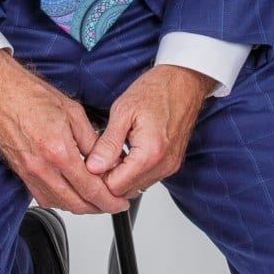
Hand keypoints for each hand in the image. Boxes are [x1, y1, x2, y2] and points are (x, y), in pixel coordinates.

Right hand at [0, 51, 129, 213]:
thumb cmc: (29, 95)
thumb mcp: (73, 112)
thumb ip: (91, 140)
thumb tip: (105, 160)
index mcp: (58, 151)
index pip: (90, 188)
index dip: (109, 200)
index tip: (120, 201)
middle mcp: (42, 167)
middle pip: (76, 203)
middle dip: (99, 208)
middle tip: (112, 203)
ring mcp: (28, 173)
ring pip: (60, 204)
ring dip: (80, 206)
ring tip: (95, 199)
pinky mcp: (20, 173)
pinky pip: (43, 197)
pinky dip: (61, 200)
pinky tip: (70, 192)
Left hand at [83, 64, 214, 199]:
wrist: (184, 82)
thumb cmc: (156, 90)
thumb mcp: (122, 112)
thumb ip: (107, 144)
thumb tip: (93, 167)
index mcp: (150, 154)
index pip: (115, 187)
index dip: (98, 179)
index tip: (90, 164)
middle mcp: (163, 165)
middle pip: (126, 191)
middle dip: (108, 179)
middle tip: (98, 157)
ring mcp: (170, 166)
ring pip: (136, 187)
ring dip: (121, 175)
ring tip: (113, 152)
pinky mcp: (172, 163)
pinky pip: (147, 177)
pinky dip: (133, 170)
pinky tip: (126, 152)